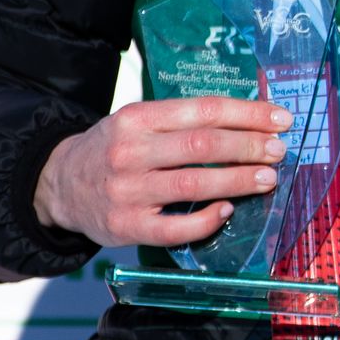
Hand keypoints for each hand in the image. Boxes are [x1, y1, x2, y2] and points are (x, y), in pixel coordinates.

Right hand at [33, 95, 289, 248]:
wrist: (59, 184)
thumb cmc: (114, 148)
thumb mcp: (139, 121)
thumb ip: (184, 120)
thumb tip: (251, 120)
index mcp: (137, 118)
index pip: (203, 110)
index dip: (248, 114)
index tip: (280, 119)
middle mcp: (129, 152)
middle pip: (202, 145)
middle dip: (249, 147)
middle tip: (279, 150)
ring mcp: (127, 191)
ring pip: (193, 184)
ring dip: (238, 180)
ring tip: (268, 178)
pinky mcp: (126, 226)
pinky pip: (175, 228)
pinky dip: (206, 220)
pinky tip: (227, 210)